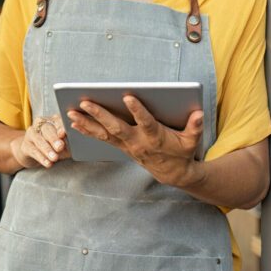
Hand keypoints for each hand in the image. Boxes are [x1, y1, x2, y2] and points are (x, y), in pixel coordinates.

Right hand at [9, 115, 70, 169]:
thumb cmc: (53, 146)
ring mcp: (31, 134)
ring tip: (54, 158)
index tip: (64, 133)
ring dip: (47, 149)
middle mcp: (41, 124)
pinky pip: (33, 151)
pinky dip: (41, 158)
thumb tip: (76, 146)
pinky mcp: (25, 145)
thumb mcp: (64, 144)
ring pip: (39, 140)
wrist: (34, 153)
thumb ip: (69, 143)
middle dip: (54, 139)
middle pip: (47, 129)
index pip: (57, 121)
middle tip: (60, 147)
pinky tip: (47, 163)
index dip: (60, 126)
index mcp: (53, 120)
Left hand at [67, 96, 204, 187]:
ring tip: (71, 112)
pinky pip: (100, 138)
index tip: (128, 96)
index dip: (138, 110)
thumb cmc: (182, 152)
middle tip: (85, 102)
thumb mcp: (192, 141)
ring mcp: (126, 145)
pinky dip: (86, 130)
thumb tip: (199, 113)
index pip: (146, 122)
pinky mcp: (120, 146)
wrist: (172, 173)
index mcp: (155, 137)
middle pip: (116, 127)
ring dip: (86, 123)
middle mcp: (137, 142)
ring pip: (103, 133)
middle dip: (100, 114)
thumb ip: (195, 127)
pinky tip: (74, 121)